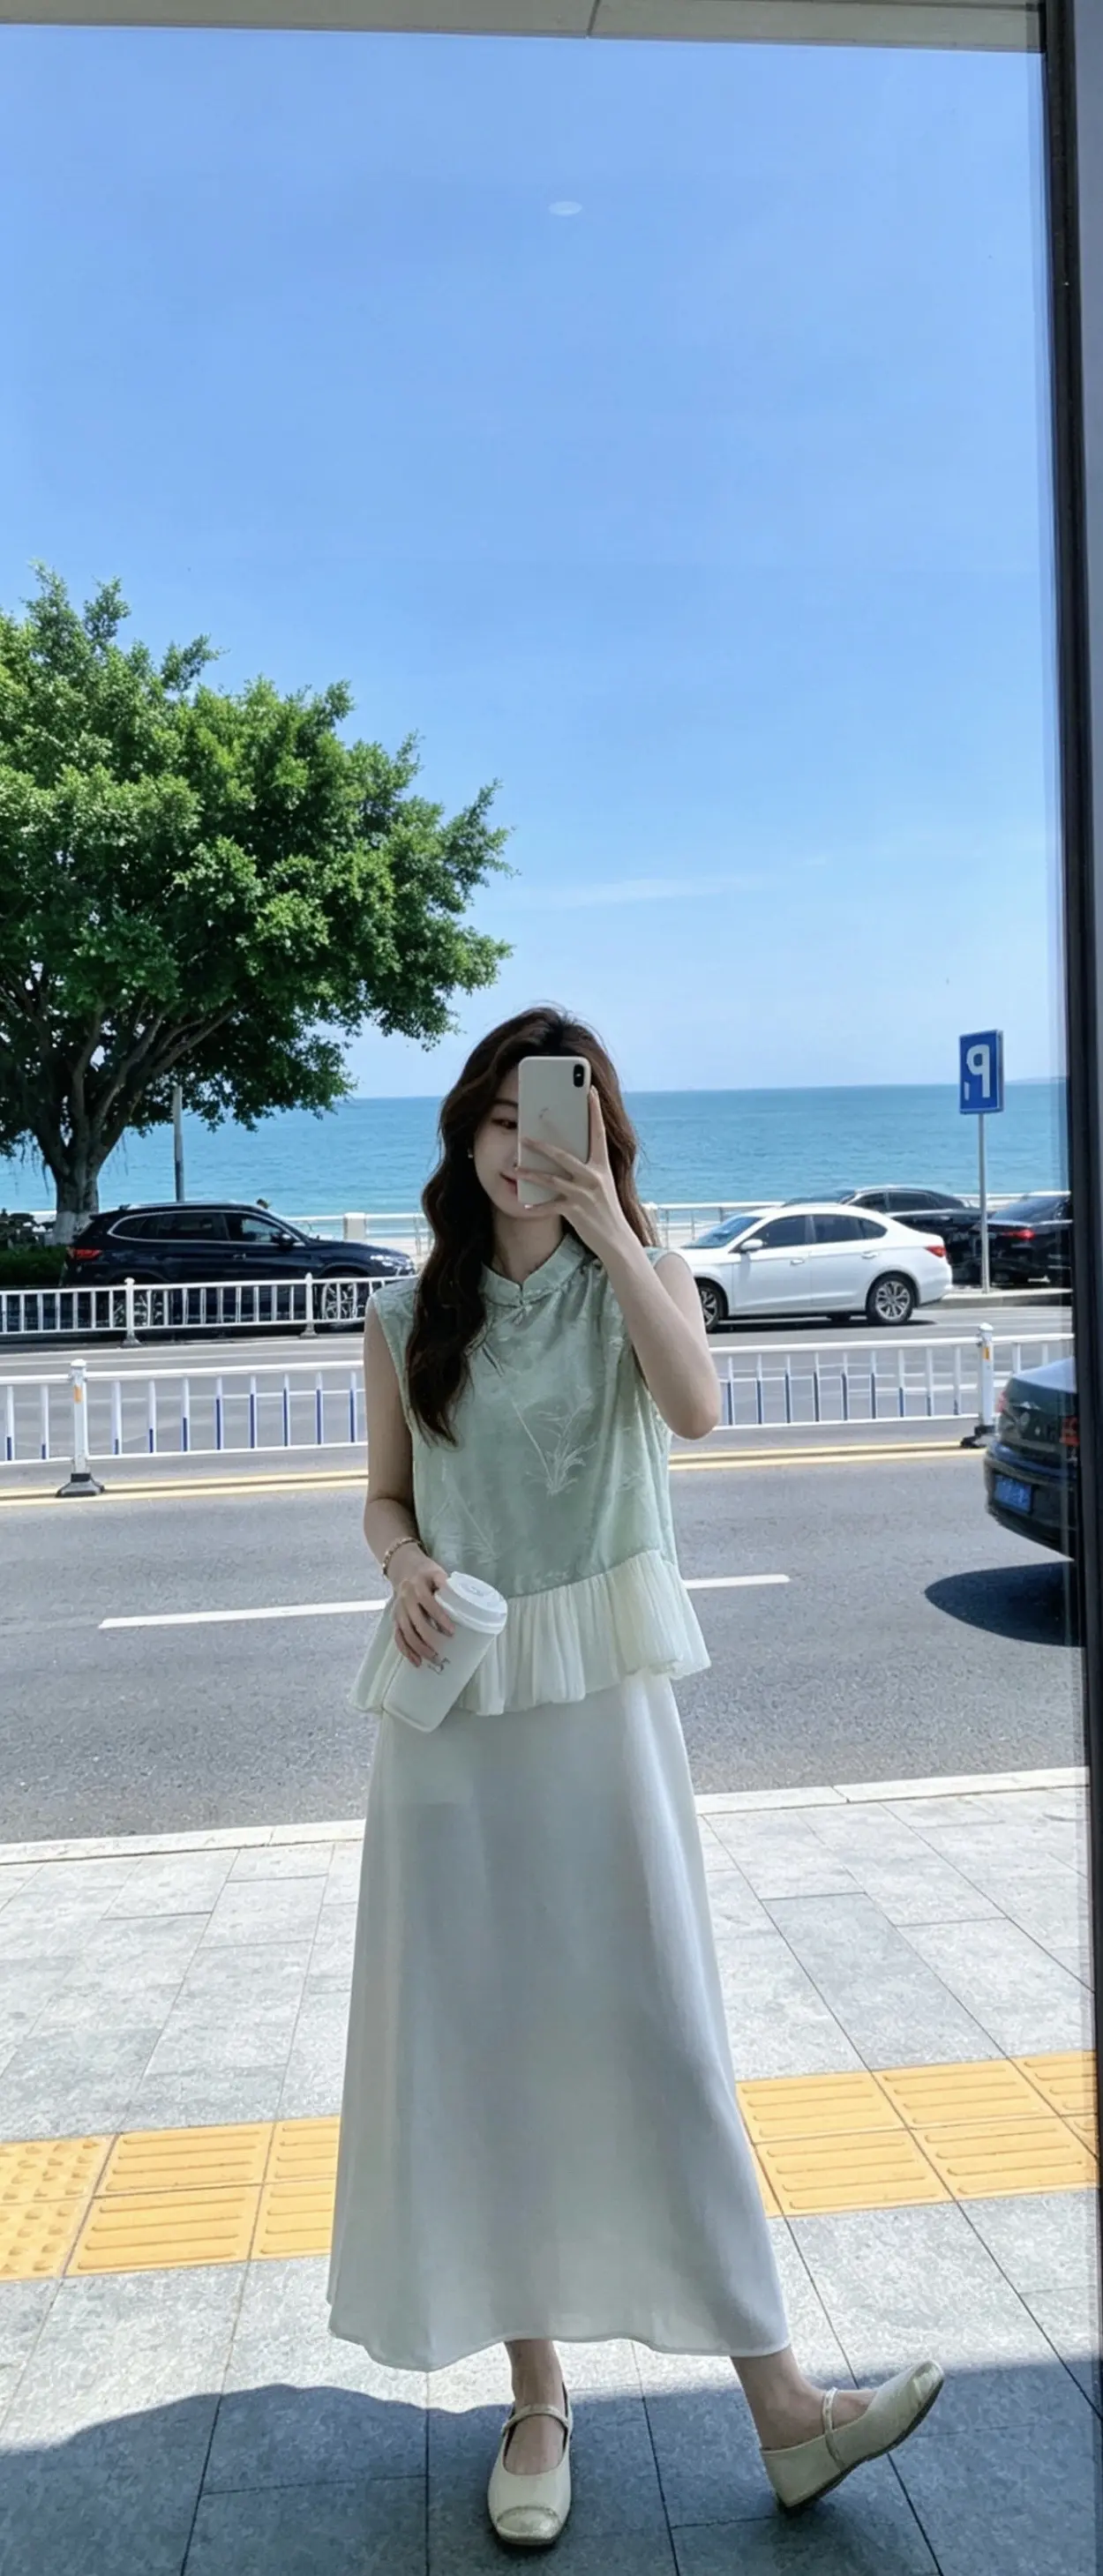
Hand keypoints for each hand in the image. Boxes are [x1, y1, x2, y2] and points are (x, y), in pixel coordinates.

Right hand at [392, 1553, 453, 1666]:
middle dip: (428, 1638)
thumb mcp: (438, 1572)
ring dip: (418, 1647)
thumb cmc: (426, 1572)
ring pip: (406, 1631)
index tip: (451, 1631)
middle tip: (442, 1651)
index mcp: (419, 1584)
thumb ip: (448, 1587)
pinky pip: (398, 1635)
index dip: (439, 1618)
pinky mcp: (395, 1617)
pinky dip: (406, 1650)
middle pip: (415, 1621)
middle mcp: (406, 1597)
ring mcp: (399, 1608)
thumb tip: (467, 1606)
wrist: (404, 1566)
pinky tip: (415, 1660)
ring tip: (432, 1658)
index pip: (428, 1603)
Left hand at [516, 1088, 634, 1261]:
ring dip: (530, 1174)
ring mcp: (585, 1195)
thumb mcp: (602, 1184)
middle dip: (541, 1145)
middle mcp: (594, 1177)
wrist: (616, 1239)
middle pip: (563, 1155)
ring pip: (551, 1180)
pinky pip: (550, 1207)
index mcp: (602, 1166)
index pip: (598, 1133)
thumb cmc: (605, 1209)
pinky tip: (523, 1203)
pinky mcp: (576, 1212)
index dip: (594, 1111)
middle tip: (524, 1136)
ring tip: (515, 1169)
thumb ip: (588, 1168)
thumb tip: (566, 1152)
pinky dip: (536, 1206)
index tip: (590, 1091)